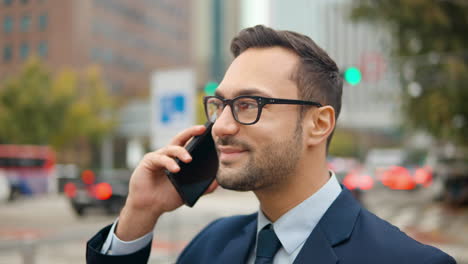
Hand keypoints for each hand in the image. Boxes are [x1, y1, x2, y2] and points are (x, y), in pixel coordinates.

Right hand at [116, 125, 218, 240]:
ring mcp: (159, 157)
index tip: (209, 131)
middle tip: (201, 130)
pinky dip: (169, 163)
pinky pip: (160, 158)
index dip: (198, 136)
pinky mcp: (149, 161)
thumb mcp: (188, 191)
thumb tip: (218, 181)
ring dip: (181, 152)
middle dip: (191, 132)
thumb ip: (203, 187)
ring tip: (189, 159)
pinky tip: (176, 169)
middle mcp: (169, 155)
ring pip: (171, 148)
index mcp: (178, 159)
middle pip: (180, 138)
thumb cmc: (167, 197)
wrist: (149, 207)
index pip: (190, 144)